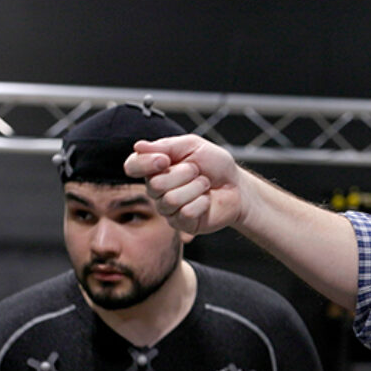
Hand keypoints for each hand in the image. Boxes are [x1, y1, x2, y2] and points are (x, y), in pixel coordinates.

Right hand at [123, 134, 243, 234]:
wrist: (237, 186)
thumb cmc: (216, 165)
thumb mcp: (193, 146)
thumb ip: (166, 146)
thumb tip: (138, 146)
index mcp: (156, 168)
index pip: (132, 166)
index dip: (145, 164)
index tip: (165, 160)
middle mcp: (157, 190)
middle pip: (154, 185)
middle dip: (183, 174)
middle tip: (197, 171)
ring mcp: (168, 209)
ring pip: (170, 200)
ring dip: (195, 188)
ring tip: (204, 185)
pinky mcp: (182, 224)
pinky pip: (186, 213)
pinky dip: (202, 203)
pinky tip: (206, 200)